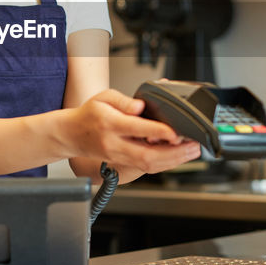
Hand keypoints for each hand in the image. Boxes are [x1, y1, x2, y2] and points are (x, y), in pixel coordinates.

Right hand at [63, 89, 201, 173]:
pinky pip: (146, 167)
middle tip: (193, 145)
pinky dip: (165, 163)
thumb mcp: (104, 97)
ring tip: (192, 151)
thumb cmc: (89, 114)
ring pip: (148, 165)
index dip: (159, 132)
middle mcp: (115, 144)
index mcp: (110, 123)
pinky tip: (178, 156)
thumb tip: (141, 106)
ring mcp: (119, 156)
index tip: (176, 132)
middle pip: (146, 155)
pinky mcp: (123, 163)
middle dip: (174, 153)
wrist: (72, 135)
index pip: (136, 129)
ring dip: (174, 160)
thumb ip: (124, 100)